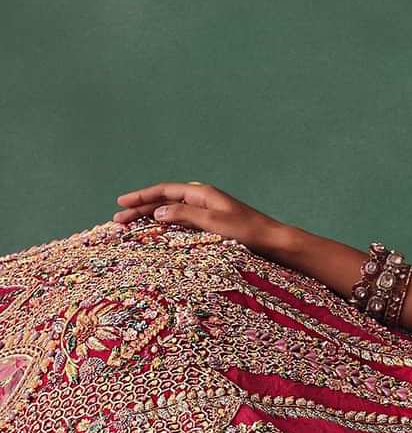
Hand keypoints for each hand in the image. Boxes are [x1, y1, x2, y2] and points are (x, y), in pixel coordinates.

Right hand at [112, 182, 286, 257]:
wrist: (272, 241)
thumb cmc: (247, 231)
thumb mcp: (214, 223)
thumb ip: (185, 215)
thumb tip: (157, 211)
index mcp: (202, 193)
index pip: (164, 190)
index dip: (141, 196)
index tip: (121, 203)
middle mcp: (202, 199)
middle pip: (164, 200)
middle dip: (140, 209)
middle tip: (117, 220)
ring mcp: (207, 211)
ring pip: (171, 211)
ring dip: (150, 217)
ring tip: (130, 227)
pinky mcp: (211, 224)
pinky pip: (181, 221)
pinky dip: (165, 225)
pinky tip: (156, 233)